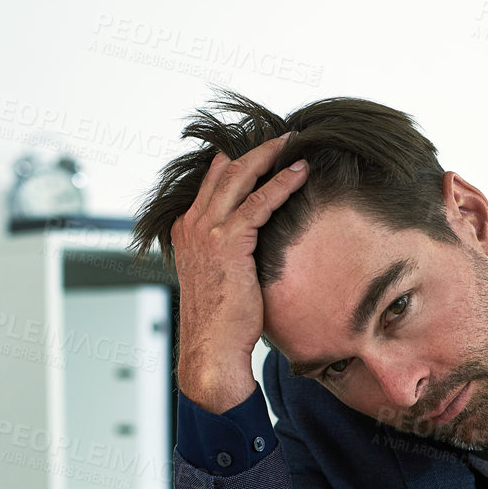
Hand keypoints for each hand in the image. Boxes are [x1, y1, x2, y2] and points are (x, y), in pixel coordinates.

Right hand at [169, 133, 308, 411]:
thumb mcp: (222, 277)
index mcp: (187, 231)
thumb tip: (257, 245)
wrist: (211, 350)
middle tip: (282, 138)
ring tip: (293, 143)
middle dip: (255, 151)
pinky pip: (259, 202)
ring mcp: (206, 231)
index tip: (263, 152)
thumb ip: (232, 253)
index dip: (237, 163)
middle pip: (224, 171)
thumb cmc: (222, 322)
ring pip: (240, 178)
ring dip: (269, 157)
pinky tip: (300, 172)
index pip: (212, 183)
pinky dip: (281, 183)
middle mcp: (192, 224)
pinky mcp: (228, 242)